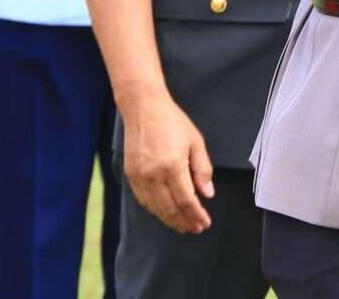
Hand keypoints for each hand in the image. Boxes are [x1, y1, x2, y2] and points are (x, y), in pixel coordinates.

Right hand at [122, 93, 214, 233]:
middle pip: (170, 208)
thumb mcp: (196, 142)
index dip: (196, 215)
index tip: (204, 223)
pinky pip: (143, 200)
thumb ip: (202, 170)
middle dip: (184, 222)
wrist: (144, 109)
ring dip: (170, 220)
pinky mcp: (131, 175)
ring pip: (155, 208)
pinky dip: (155, 210)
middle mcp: (154, 174)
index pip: (186, 200)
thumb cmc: (173, 122)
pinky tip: (165, 213)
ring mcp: (140, 176)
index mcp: (173, 166)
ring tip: (183, 226)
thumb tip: (207, 194)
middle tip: (196, 229)